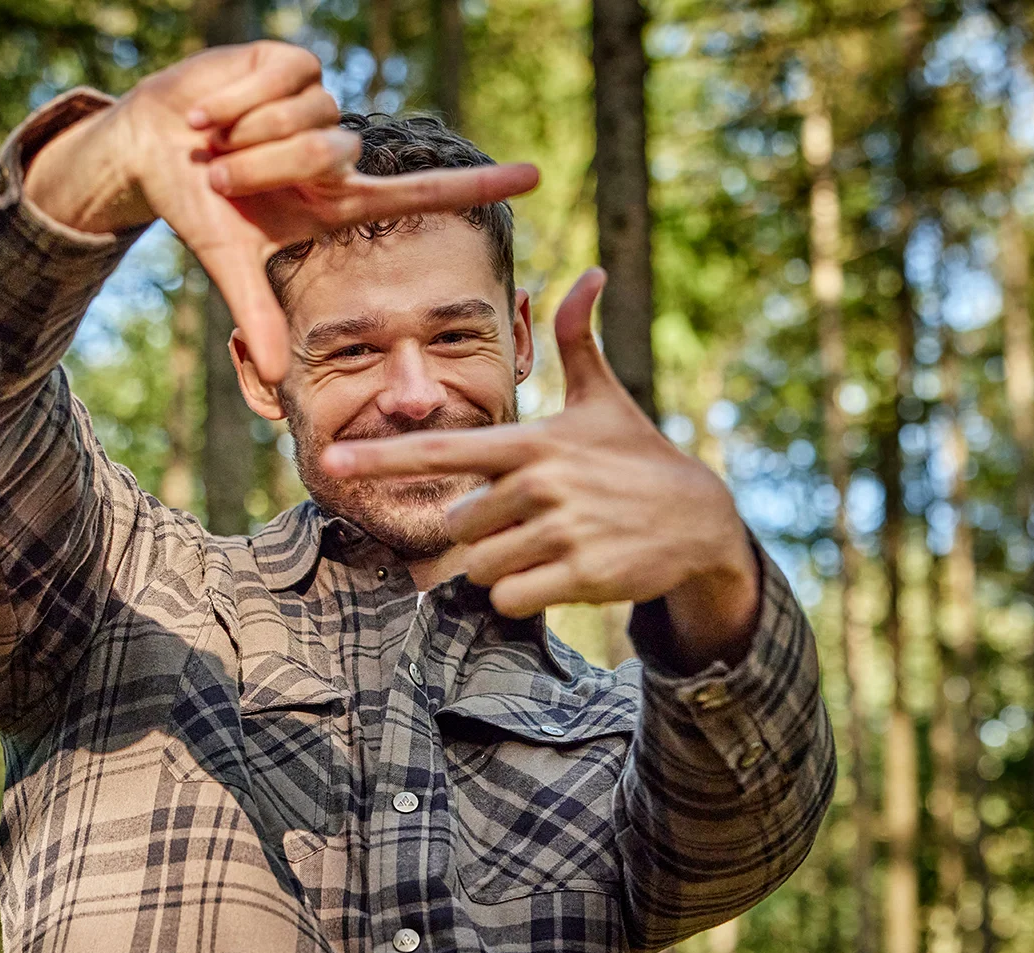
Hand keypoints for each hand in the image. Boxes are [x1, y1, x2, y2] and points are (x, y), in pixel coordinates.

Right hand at [26, 42, 538, 381]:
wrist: (150, 150)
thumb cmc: (198, 206)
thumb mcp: (230, 261)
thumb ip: (257, 314)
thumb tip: (276, 377)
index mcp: (335, 200)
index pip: (421, 192)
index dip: (477, 185)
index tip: (535, 176)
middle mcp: (337, 152)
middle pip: (332, 152)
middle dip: (266, 165)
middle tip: (222, 173)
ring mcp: (317, 104)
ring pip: (308, 116)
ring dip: (248, 134)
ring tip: (214, 141)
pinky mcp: (290, 63)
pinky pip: (283, 76)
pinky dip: (237, 97)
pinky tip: (212, 110)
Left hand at [320, 269, 760, 667]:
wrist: (701, 519)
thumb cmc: (638, 457)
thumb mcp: (605, 400)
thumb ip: (580, 341)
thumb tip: (587, 272)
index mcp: (532, 443)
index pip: (442, 451)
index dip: (382, 455)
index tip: (332, 457)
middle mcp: (540, 483)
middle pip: (460, 526)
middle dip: (486, 532)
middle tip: (535, 520)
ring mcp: (561, 530)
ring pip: (481, 567)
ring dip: (504, 565)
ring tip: (550, 544)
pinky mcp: (581, 574)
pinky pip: (511, 598)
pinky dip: (525, 594)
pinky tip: (561, 574)